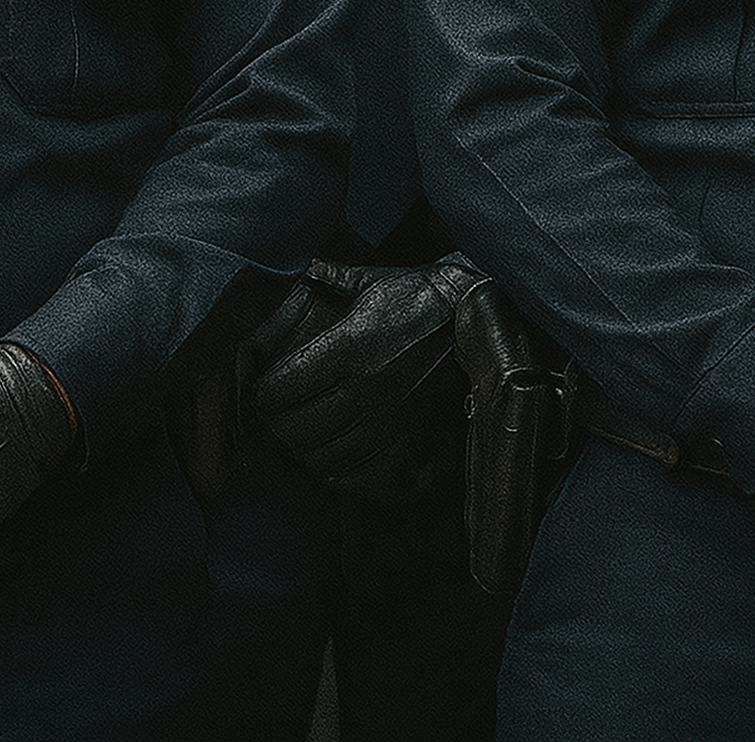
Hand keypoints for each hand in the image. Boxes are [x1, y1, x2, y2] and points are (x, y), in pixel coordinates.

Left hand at [253, 255, 473, 500]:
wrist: (491, 324)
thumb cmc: (426, 299)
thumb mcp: (374, 280)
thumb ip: (331, 279)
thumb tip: (306, 272)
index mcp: (348, 350)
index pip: (279, 390)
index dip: (263, 393)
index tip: (264, 390)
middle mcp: (367, 394)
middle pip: (295, 430)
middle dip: (279, 425)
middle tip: (280, 417)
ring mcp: (395, 428)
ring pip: (325, 459)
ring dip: (308, 452)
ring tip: (307, 438)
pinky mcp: (421, 451)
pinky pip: (367, 483)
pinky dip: (345, 479)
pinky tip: (338, 464)